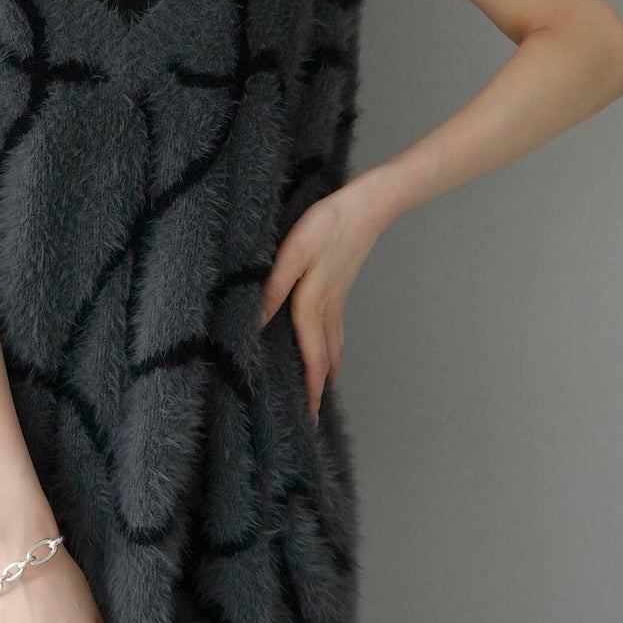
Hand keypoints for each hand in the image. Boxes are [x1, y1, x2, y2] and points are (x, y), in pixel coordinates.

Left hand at [259, 184, 385, 420]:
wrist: (367, 205)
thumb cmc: (326, 225)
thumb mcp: (292, 253)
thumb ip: (273, 287)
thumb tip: (255, 322)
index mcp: (312, 304)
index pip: (310, 356)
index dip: (309, 387)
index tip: (309, 416)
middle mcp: (327, 309)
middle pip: (324, 357)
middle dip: (319, 388)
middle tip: (314, 417)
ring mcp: (338, 299)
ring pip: (333, 344)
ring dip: (328, 370)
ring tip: (323, 391)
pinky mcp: (341, 287)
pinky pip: (337, 328)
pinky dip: (334, 348)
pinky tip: (333, 351)